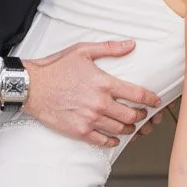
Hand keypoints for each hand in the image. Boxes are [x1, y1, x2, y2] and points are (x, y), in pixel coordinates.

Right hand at [23, 41, 158, 148]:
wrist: (31, 87)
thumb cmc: (55, 68)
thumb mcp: (82, 51)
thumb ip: (109, 48)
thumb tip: (130, 45)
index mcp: (104, 83)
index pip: (137, 94)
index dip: (150, 99)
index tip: (155, 101)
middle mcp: (99, 103)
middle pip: (131, 115)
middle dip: (141, 116)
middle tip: (143, 115)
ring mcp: (90, 119)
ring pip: (119, 129)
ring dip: (129, 128)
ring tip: (130, 125)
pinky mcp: (79, 131)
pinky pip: (102, 140)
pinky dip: (112, 141)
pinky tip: (115, 138)